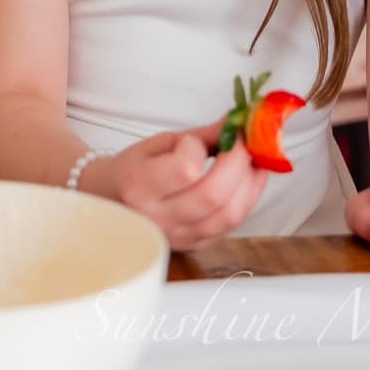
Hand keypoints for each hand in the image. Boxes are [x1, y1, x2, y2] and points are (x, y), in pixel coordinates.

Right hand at [92, 123, 270, 249]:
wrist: (114, 202)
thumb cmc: (135, 168)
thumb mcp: (158, 143)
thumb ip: (200, 136)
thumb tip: (238, 123)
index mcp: (139, 186)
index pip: (184, 169)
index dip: (199, 148)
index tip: (198, 139)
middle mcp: (158, 218)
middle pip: (213, 195)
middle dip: (239, 162)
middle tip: (246, 140)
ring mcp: (178, 237)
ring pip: (229, 216)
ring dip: (250, 183)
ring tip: (254, 159)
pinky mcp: (194, 246)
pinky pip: (231, 226)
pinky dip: (247, 200)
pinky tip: (250, 179)